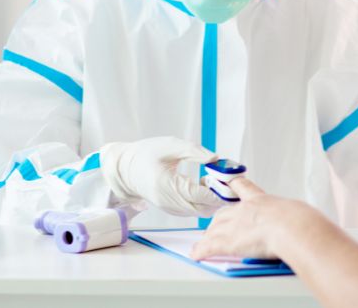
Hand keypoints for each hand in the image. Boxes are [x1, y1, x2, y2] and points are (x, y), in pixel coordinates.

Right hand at [99, 136, 221, 216]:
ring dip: (212, 199)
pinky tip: (207, 186)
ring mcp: (169, 208)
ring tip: (219, 181)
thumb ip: (194, 151)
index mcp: (166, 185)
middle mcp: (168, 202)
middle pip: (202, 208)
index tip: (232, 183)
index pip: (198, 194)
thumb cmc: (145, 154)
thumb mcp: (170, 145)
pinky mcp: (172, 209)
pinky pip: (193, 210)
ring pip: (199, 211)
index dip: (217, 191)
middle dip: (219, 197)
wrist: (125, 169)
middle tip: (231, 183)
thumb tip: (216, 158)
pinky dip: (203, 201)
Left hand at [191, 177, 315, 259]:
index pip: (244, 187)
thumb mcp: (298, 213)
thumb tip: (303, 224)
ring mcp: (234, 225)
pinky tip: (196, 254)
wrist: (293, 227)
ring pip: (214, 229)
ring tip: (203, 243)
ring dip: (208, 237)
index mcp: (261, 200)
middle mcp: (244, 210)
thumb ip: (293, 218)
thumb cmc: (300, 221)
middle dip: (218, 221)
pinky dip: (201, 251)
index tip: (229, 179)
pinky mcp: (228, 242)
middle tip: (215, 226)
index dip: (234, 183)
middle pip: (223, 213)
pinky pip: (209, 247)